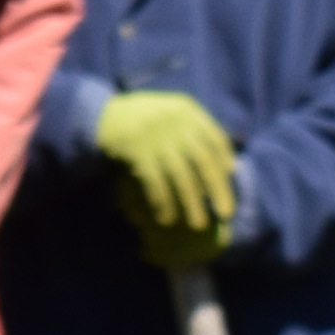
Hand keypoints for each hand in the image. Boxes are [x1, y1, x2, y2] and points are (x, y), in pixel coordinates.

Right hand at [100, 88, 240, 270]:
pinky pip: (156, 183)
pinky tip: (168, 218)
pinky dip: (164, 202)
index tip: (230, 176)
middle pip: (203, 161)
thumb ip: (197, 131)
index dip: (225, 158)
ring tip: (199, 224)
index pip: (215, 137)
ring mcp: (156, 138)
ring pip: (182, 177)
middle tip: (226, 213)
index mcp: (186, 110)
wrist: (103, 116)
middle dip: (217, 189)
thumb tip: (229, 165)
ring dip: (192, 203)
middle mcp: (174, 122)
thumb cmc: (144, 119)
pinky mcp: (137, 152)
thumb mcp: (171, 114)